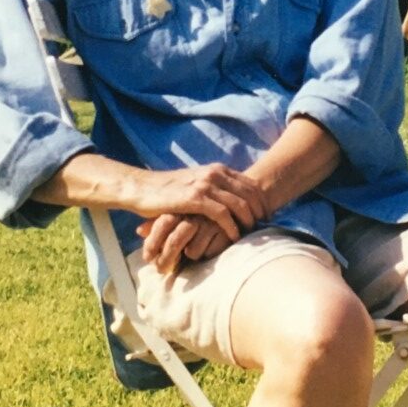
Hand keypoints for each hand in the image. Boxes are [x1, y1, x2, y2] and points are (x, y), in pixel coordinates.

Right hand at [127, 164, 266, 245]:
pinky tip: (234, 237)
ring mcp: (205, 185)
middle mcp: (215, 173)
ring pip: (240, 203)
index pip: (250, 184)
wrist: (142, 188)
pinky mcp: (195, 198)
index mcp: (217, 169)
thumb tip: (232, 201)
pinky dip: (232, 227)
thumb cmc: (168, 190)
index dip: (262, 201)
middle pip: (251, 193)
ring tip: (251, 234)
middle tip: (263, 228)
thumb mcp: (195, 183)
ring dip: (249, 221)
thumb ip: (213, 187)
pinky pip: (223, 214)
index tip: (265, 217)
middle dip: (260, 212)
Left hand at [137, 214, 235, 273]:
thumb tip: (139, 230)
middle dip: (166, 258)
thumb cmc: (200, 209)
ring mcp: (210, 221)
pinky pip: (210, 252)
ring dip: (187, 258)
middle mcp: (194, 212)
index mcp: (181, 205)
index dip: (152, 243)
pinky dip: (206, 255)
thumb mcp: (177, 211)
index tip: (147, 259)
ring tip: (186, 258)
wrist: (236, 195)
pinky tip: (207, 252)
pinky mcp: (226, 230)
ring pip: (192, 251)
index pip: (162, 224)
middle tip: (161, 270)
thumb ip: (158, 221)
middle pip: (175, 241)